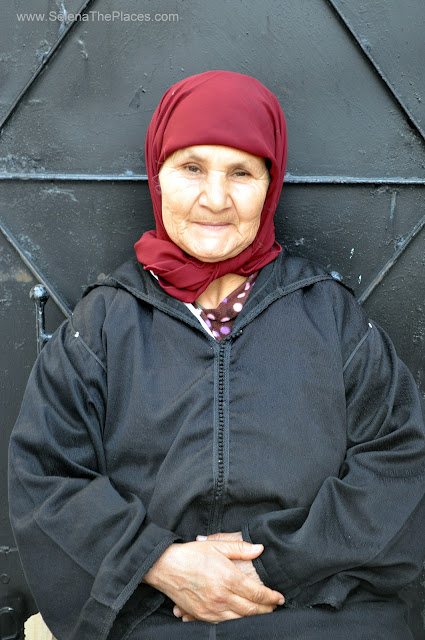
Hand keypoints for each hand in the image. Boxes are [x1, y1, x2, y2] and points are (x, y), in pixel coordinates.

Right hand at [143, 539, 283, 623]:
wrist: (165, 567)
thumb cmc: (192, 554)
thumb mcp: (216, 545)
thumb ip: (240, 548)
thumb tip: (260, 548)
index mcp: (227, 577)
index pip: (257, 592)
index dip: (271, 597)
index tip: (279, 597)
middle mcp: (221, 596)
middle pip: (251, 610)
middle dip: (267, 609)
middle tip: (275, 607)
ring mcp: (212, 609)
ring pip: (240, 620)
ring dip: (254, 618)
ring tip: (262, 613)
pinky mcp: (202, 616)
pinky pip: (224, 624)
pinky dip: (236, 622)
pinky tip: (241, 617)